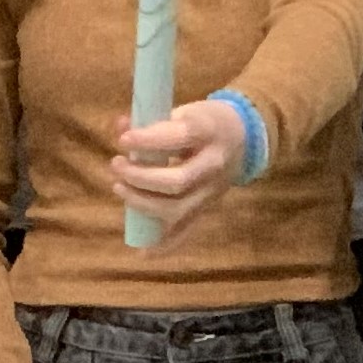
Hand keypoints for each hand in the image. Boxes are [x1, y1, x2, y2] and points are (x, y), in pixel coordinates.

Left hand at [110, 96, 249, 245]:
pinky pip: (188, 231)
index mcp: (209, 132)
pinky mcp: (208, 208)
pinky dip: (166, 244)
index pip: (179, 137)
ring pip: (178, 209)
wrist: (245, 138)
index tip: (124, 140)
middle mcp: (213, 165)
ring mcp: (212, 191)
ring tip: (119, 187)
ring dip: (142, 203)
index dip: (149, 140)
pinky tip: (144, 251)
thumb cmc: (206, 122)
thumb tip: (120, 127)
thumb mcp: (184, 111)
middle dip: (140, 177)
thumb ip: (151, 121)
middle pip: (177, 181)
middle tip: (116, 164)